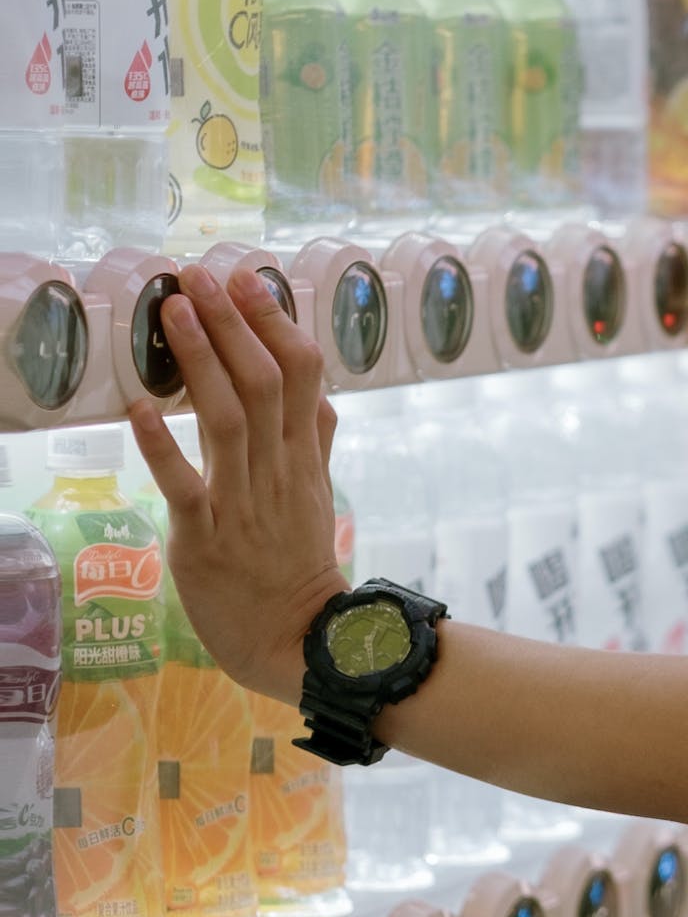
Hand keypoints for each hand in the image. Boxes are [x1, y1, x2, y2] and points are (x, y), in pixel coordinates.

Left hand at [127, 263, 346, 705]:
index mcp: (303, 457)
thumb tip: (321, 392)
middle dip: (231, 324)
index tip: (247, 278)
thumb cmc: (298, 566)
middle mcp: (277, 471)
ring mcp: (242, 504)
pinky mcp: (206, 539)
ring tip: (171, 312)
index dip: (275, 322)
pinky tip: (138, 408)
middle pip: (262, 383)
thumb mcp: (317, 496)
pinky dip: (161, 445)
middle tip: (198, 275)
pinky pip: (185, 486)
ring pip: (227, 420)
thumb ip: (316, 441)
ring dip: (200, 361)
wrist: (299, 641)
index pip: (301, 374)